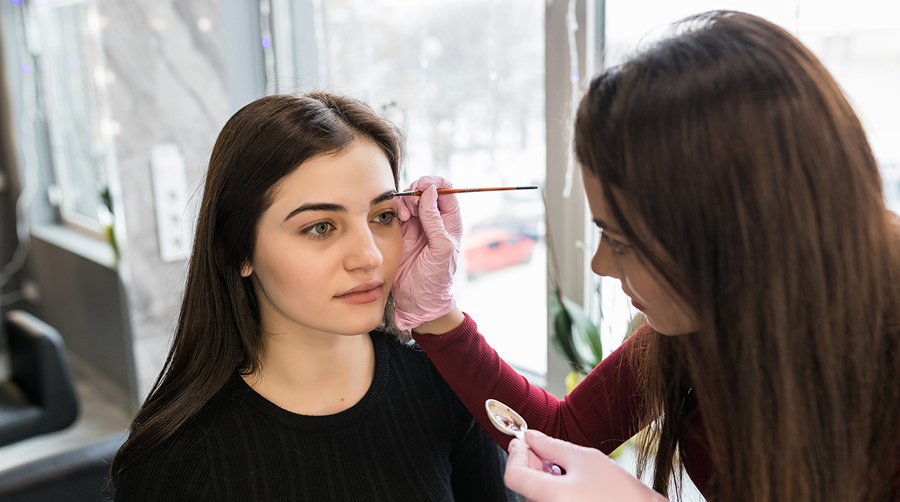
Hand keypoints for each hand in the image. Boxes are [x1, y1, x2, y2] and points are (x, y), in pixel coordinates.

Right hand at [391, 176, 463, 330]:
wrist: (418, 299)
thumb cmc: (436, 278)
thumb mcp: (441, 249)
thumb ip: (435, 221)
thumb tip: (430, 193)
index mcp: (450, 222)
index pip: (447, 192)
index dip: (436, 184)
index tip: (424, 187)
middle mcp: (434, 221)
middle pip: (427, 192)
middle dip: (418, 190)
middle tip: (413, 202)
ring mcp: (417, 226)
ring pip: (411, 200)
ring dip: (407, 201)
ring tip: (406, 216)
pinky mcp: (402, 232)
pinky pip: (399, 211)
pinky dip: (398, 210)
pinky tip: (400, 220)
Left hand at [504, 430, 666, 501]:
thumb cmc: (622, 493)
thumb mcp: (585, 459)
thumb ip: (552, 446)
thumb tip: (531, 437)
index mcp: (550, 497)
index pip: (513, 475)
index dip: (515, 454)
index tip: (521, 440)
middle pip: (524, 484)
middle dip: (529, 461)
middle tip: (542, 446)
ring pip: (535, 493)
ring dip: (540, 474)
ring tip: (561, 464)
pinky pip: (547, 501)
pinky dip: (550, 487)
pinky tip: (567, 479)